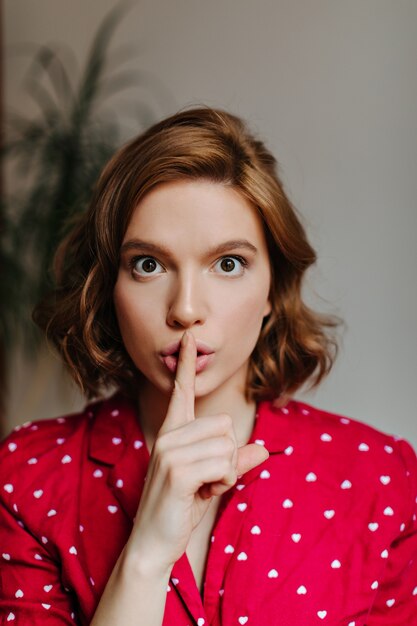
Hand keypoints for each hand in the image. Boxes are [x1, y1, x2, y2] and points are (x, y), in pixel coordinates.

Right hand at [126, 330, 269, 571]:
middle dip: (228, 456)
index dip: (186, 364)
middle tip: (207, 479)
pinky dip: (223, 483)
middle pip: (226, 425)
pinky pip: (224, 465)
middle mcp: (169, 436)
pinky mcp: (177, 470)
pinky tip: (201, 494)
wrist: (154, 544)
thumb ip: (234, 462)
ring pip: (228, 446)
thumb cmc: (180, 510)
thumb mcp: (212, 482)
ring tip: (202, 487)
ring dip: (226, 473)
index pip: (181, 392)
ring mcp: (170, 451)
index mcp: (174, 433)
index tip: (189, 337)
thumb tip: (261, 449)